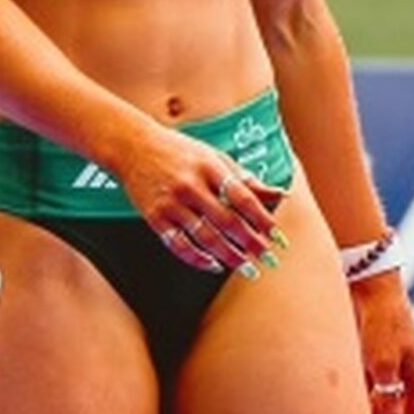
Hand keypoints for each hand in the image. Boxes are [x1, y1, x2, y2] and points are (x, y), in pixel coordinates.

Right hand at [118, 122, 289, 277]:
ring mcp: (171, 202)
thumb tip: (280, 193)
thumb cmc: (179, 151)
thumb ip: (245, 178)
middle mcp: (191, 185)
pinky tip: (213, 264)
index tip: (276, 234)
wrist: (134, 146)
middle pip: (226, 221)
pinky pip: (179, 245)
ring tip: (246, 267)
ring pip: (205, 237)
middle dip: (249, 242)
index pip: (242, 196)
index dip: (261, 217)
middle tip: (266, 257)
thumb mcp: (214, 157)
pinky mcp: (154, 217)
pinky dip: (197, 259)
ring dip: (229, 255)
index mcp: (210, 167)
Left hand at [350, 270, 413, 413]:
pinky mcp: (369, 350)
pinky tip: (349, 407)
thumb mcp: (384, 365)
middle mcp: (404, 369)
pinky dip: (361, 398)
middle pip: (396, 411)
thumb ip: (389, 402)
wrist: (369, 283)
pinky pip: (368, 382)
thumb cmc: (382, 321)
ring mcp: (386, 359)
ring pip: (380, 398)